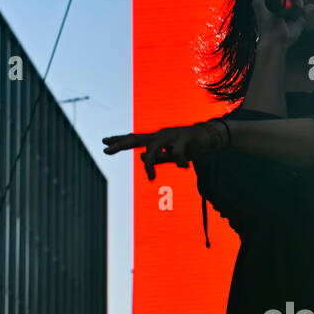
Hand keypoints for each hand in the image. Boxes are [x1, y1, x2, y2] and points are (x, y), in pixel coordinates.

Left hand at [102, 120, 227, 180]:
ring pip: (153, 148)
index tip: (104, 142)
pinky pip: (178, 152)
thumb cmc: (189, 146)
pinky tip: (184, 166)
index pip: (134, 139)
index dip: (119, 141)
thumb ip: (158, 157)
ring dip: (150, 164)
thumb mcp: (170, 154)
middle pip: (136, 139)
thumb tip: (142, 158)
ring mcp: (171, 135)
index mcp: (156, 139)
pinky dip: (180, 160)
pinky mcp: (185, 138)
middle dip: (121, 144)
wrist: (209, 137)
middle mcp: (160, 135)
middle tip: (106, 149)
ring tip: (151, 177)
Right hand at [253, 0, 313, 51]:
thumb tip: (312, 6)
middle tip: (301, 4)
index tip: (301, 5)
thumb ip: (303, 14)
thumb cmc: (284, 37)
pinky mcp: (259, 0)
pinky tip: (295, 2)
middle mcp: (263, 0)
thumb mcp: (297, 23)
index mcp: (269, 4)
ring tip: (299, 4)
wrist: (276, 45)